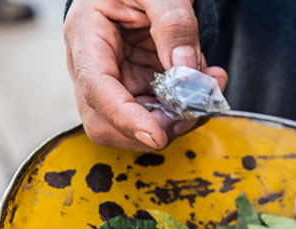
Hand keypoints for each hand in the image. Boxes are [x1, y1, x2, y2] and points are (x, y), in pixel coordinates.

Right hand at [64, 0, 227, 150]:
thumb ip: (173, 24)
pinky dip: (185, 109)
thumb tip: (186, 71)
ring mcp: (114, 82)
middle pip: (108, 122)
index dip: (125, 119)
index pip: (97, 89)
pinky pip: (157, 114)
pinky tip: (205, 84)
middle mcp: (92, 67)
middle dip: (155, 126)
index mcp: (85, 36)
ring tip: (209, 86)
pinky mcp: (135, 88)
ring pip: (136, 126)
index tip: (157, 136)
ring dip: (178, 120)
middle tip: (196, 109)